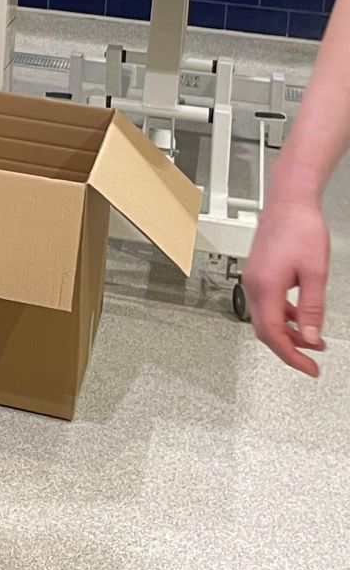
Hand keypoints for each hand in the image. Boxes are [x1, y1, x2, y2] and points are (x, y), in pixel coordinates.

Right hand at [242, 178, 329, 376]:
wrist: (290, 201)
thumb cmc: (301, 228)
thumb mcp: (315, 273)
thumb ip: (312, 309)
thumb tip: (311, 337)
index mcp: (265, 286)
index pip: (273, 334)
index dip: (291, 356)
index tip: (308, 367)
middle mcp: (253, 284)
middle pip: (265, 330)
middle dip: (288, 348)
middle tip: (310, 360)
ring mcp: (253, 278)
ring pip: (265, 318)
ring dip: (287, 333)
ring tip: (311, 340)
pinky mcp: (258, 272)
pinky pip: (267, 304)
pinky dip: (283, 317)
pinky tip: (299, 317)